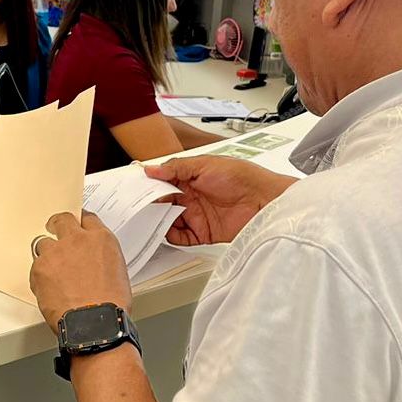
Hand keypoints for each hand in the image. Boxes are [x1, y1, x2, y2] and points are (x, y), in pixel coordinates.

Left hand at [29, 212, 132, 333]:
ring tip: (53, 272)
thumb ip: (101, 258)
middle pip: (62, 220)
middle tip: (55, 231)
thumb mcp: (117, 273)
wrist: (94, 323)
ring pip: (44, 243)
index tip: (77, 227)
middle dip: (57, 225)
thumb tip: (92, 261)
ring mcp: (56, 252)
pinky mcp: (39, 268)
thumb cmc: (110, 305)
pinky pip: (35, 265)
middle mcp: (77, 240)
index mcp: (101, 240)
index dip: (81, 223)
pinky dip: (39, 274)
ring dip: (47, 254)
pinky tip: (48, 287)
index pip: (88, 219)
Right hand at [144, 156, 296, 245]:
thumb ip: (177, 168)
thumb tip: (152, 169)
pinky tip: (166, 233)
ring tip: (151, 222)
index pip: (163, 182)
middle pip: (163, 203)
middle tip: (139, 209)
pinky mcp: (204, 233)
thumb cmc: (241, 176)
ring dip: (159, 222)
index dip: (150, 186)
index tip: (136, 190)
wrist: (264, 200)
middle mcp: (191, 197)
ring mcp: (197, 215)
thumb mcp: (205, 164)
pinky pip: (182, 238)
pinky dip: (171, 237)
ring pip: (169, 221)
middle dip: (151, 206)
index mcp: (190, 178)